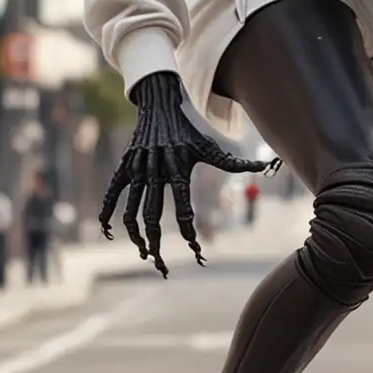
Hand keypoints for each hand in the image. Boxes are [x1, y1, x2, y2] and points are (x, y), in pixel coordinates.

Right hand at [98, 71, 278, 276]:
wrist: (159, 107)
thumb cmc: (187, 132)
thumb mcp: (209, 146)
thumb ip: (232, 163)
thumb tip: (264, 166)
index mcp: (177, 170)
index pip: (183, 208)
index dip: (189, 232)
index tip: (197, 250)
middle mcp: (155, 172)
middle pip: (152, 216)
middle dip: (156, 245)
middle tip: (162, 266)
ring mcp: (137, 170)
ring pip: (131, 210)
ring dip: (135, 236)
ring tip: (145, 254)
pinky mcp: (124, 167)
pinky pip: (112, 194)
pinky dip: (108, 213)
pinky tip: (111, 232)